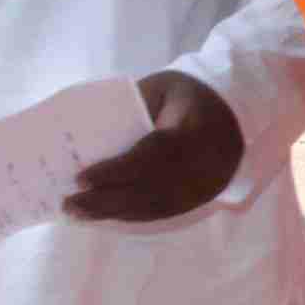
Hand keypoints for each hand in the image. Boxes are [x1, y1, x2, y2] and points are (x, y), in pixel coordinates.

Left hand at [67, 73, 246, 224]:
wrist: (235, 119)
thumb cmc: (191, 97)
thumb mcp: (165, 86)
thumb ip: (136, 102)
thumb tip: (92, 126)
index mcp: (192, 131)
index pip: (151, 155)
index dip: (116, 170)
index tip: (82, 177)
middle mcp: (199, 166)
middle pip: (147, 189)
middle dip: (104, 199)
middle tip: (68, 203)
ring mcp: (200, 188)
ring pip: (152, 207)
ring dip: (111, 213)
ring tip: (77, 214)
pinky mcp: (197, 200)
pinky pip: (161, 213)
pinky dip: (129, 216)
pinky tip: (104, 217)